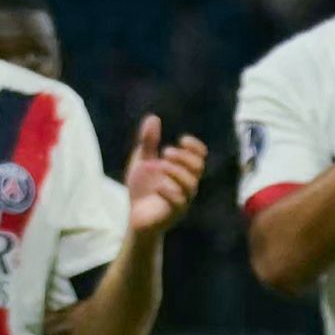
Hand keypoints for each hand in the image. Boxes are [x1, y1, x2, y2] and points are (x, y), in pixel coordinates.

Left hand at [122, 114, 209, 239]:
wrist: (135, 216)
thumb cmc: (143, 189)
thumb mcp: (142, 161)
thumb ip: (148, 142)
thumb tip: (153, 117)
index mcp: (182, 171)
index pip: (200, 157)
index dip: (195, 147)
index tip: (181, 139)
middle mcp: (187, 184)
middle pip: (198, 168)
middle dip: (184, 157)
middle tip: (166, 151)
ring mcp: (182, 199)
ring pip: (190, 184)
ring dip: (176, 171)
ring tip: (160, 165)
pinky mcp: (173, 213)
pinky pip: (179, 202)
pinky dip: (168, 190)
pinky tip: (158, 185)